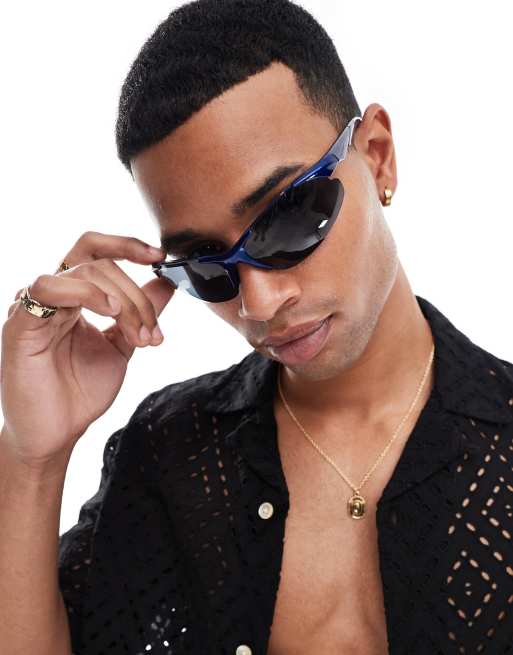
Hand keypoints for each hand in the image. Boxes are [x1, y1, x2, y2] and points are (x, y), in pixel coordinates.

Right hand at [0, 231, 174, 465]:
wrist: (57, 432)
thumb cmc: (81, 390)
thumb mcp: (123, 345)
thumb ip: (141, 313)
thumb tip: (167, 282)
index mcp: (75, 296)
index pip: (97, 252)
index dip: (128, 246)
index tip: (161, 257)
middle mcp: (54, 295)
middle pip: (100, 264)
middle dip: (137, 297)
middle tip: (152, 332)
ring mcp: (35, 306)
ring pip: (84, 273)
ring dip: (122, 300)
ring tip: (137, 336)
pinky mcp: (20, 323)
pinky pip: (47, 288)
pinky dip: (86, 293)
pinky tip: (109, 313)